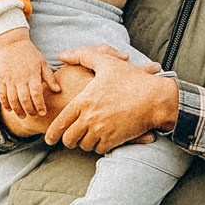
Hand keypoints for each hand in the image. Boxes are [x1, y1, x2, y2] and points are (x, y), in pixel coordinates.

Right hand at [0, 31, 52, 121]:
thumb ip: (50, 78)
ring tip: (22, 116)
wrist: (11, 42)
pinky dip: (5, 103)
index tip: (43, 113)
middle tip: (34, 115)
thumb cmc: (30, 53)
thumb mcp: (43, 63)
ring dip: (17, 110)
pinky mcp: (1, 78)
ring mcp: (9, 79)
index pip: (36, 94)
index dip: (39, 105)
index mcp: (32, 75)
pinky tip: (9, 109)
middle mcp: (20, 78)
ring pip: (12, 99)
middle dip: (29, 110)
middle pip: (24, 99)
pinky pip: (1, 94)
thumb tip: (58, 90)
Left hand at [44, 45, 178, 153]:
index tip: (48, 138)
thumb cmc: (132, 79)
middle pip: (69, 139)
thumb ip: (82, 56)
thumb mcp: (106, 62)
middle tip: (68, 140)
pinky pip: (99, 149)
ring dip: (83, 143)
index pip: (61, 123)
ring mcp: (102, 130)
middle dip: (66, 141)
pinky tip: (100, 140)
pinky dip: (98, 146)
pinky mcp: (115, 139)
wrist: (156, 99)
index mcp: (84, 101)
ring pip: (84, 145)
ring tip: (85, 139)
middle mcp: (90, 118)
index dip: (52, 133)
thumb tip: (62, 55)